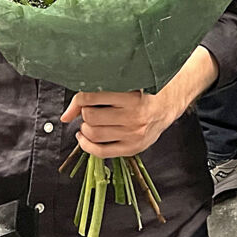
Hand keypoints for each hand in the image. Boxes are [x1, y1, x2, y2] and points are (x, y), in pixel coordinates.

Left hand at [61, 89, 180, 158]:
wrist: (169, 104)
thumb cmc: (146, 91)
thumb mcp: (126, 84)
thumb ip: (98, 91)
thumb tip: (67, 114)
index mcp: (132, 96)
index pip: (92, 97)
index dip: (80, 99)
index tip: (80, 100)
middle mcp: (133, 116)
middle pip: (91, 117)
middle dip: (84, 113)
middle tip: (87, 109)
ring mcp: (133, 134)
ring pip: (94, 134)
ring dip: (85, 128)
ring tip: (88, 122)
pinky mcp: (132, 147)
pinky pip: (101, 152)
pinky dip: (87, 145)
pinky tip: (85, 137)